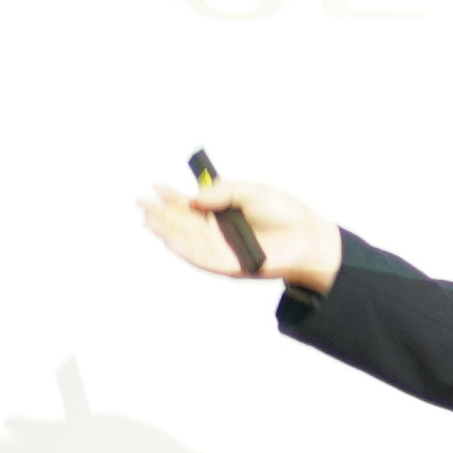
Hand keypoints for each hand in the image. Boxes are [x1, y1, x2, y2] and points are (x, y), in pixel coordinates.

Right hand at [135, 171, 336, 291]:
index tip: (156, 187)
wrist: (311, 237)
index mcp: (223, 217)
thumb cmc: (285, 215)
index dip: (172, 198)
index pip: (191, 209)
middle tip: (141, 202)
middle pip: (183, 225)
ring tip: (149, 218)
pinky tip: (169, 237)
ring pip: (188, 243)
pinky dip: (185, 248)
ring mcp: (224, 252)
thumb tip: (193, 198)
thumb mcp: (250, 192)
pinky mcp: (231, 266)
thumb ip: (222, 191)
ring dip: (166, 232)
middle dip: (161, 215)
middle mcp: (220, 236)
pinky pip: (203, 258)